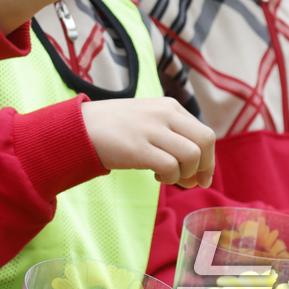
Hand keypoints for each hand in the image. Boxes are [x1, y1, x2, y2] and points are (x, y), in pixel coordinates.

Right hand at [81, 97, 214, 187]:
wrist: (80, 128)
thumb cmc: (115, 129)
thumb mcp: (148, 120)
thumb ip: (172, 134)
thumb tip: (197, 168)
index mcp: (169, 106)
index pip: (205, 133)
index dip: (209, 159)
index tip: (202, 176)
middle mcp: (164, 113)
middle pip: (205, 140)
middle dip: (204, 166)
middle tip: (192, 181)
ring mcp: (151, 129)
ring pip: (191, 155)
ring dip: (185, 174)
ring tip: (168, 176)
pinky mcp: (138, 147)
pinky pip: (170, 166)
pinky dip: (169, 177)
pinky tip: (155, 176)